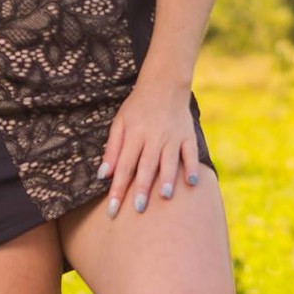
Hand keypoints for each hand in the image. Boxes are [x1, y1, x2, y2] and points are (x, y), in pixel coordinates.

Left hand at [97, 75, 201, 217]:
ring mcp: (172, 136)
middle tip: (138, 208)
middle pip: (146, 165)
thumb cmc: (137, 107)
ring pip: (169, 160)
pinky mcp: (188, 135)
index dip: (117, 188)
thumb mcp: (120, 123)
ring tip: (164, 196)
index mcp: (134, 134)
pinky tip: (192, 182)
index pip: (123, 165)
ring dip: (167, 177)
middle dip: (141, 187)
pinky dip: (192, 166)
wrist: (164, 83)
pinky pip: (190, 152)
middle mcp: (153, 136)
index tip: (112, 209)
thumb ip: (112, 149)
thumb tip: (102, 176)